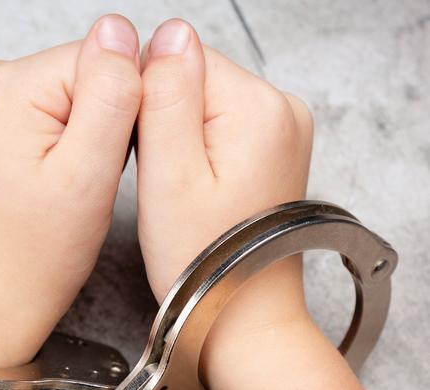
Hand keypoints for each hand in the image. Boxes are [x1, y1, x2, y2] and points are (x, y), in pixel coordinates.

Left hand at [0, 15, 141, 366]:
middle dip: (104, 123)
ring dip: (89, 134)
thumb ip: (110, 94)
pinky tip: (57, 177)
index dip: (124, 111)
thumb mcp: (87, 174)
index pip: (102, 58)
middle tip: (85, 178)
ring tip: (69, 182)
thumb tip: (121, 30)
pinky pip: (56, 108)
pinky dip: (70, 140)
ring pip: (76, 90)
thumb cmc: (34, 254)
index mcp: (6, 88)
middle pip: (87, 71)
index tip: (105, 160)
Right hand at [136, 19, 312, 324]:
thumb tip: (168, 34)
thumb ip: (167, 96)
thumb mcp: (169, 176)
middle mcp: (282, 109)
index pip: (182, 59)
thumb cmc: (206, 262)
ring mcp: (283, 128)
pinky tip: (197, 185)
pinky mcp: (274, 147)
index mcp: (258, 109)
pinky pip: (221, 122)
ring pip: (205, 100)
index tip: (149, 152)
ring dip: (180, 135)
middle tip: (164, 176)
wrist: (243, 313)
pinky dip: (198, 147)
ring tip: (181, 186)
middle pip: (197, 77)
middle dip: (166, 118)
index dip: (147, 101)